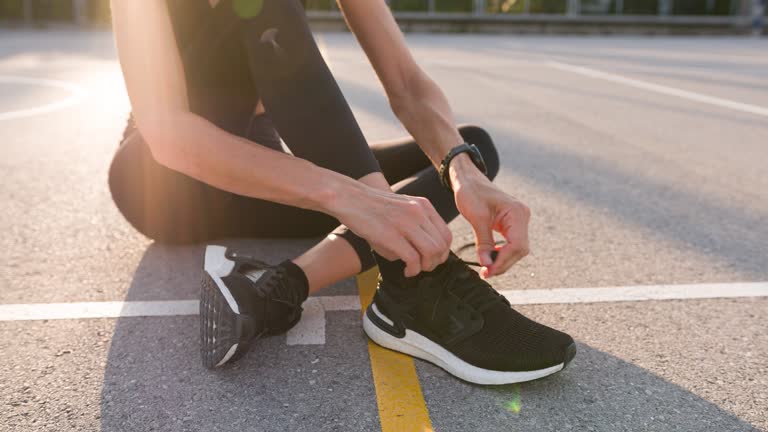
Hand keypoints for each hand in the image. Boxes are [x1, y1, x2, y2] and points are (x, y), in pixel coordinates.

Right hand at [333, 185, 451, 276]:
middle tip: (423, 268)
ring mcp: (406, 223)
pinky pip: (413, 259)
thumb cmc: (372, 208)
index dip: (443, 252)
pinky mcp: (391, 235)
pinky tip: (406, 271)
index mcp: (423, 206)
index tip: (432, 260)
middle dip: (435, 262)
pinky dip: (413, 270)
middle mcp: (418, 212)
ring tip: (414, 270)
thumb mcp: (401, 209)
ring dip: (425, 267)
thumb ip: (417, 227)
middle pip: (441, 246)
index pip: (446, 234)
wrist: (348, 198)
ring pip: (431, 253)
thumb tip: (424, 254)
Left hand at [452, 159, 529, 277]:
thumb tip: (486, 264)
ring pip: (516, 249)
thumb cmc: (472, 191)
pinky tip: (489, 257)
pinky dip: (501, 253)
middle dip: (503, 263)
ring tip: (486, 267)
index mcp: (517, 212)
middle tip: (485, 273)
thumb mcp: (476, 217)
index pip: (517, 245)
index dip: (503, 260)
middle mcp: (522, 217)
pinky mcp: (512, 224)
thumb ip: (484, 242)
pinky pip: (511, 244)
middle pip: (519, 250)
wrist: (468, 179)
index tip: (488, 270)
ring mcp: (518, 221)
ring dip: (502, 260)